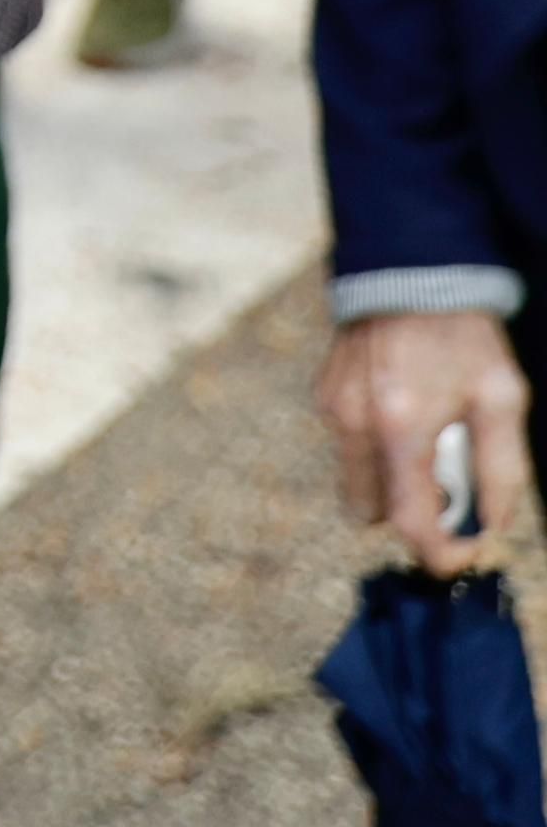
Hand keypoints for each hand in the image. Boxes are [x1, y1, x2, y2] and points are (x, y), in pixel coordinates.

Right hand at [323, 310, 534, 574]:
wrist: (411, 272)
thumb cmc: (464, 338)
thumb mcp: (502, 400)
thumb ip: (501, 470)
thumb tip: (491, 526)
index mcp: (401, 427)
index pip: (410, 522)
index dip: (439, 552)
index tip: (464, 554)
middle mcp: (355, 424)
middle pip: (373, 513)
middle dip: (410, 513)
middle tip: (449, 485)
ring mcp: (333, 409)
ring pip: (358, 482)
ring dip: (393, 479)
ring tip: (428, 439)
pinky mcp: (324, 394)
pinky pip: (350, 446)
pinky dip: (378, 447)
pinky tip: (405, 408)